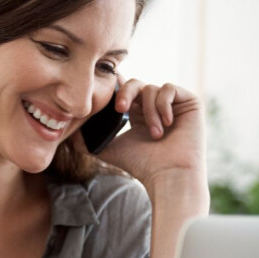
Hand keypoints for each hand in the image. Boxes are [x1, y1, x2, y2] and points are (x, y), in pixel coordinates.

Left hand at [89, 79, 206, 189]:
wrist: (169, 174)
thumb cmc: (142, 165)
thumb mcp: (109, 150)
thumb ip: (88, 141)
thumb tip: (68, 131)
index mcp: (137, 114)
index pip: (124, 89)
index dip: (114, 88)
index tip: (105, 95)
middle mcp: (154, 106)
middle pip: (134, 83)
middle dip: (125, 93)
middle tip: (120, 109)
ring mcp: (172, 103)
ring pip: (151, 88)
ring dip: (149, 111)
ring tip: (156, 134)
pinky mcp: (189, 102)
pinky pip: (169, 88)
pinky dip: (163, 104)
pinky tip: (167, 124)